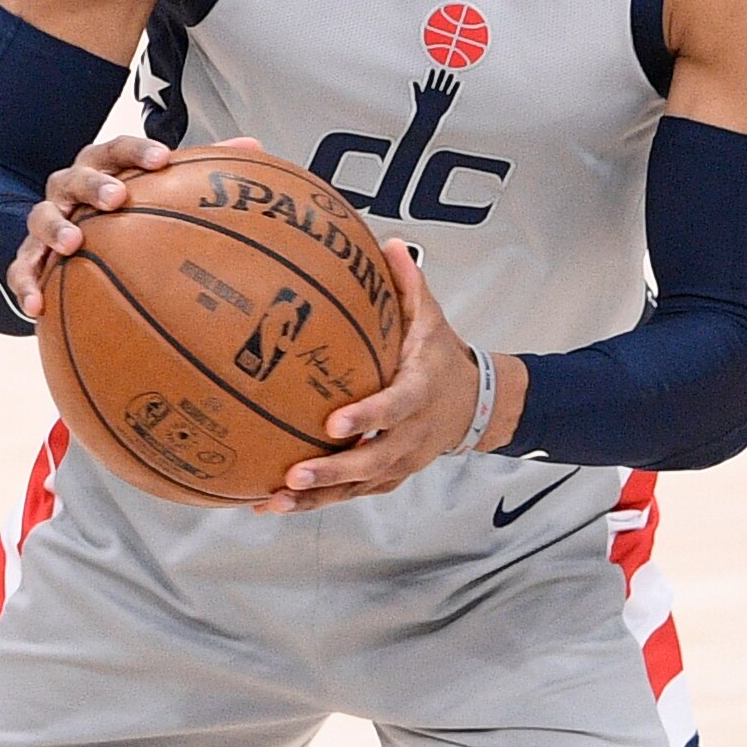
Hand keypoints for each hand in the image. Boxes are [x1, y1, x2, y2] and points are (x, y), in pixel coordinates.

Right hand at [8, 134, 261, 316]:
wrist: (70, 237)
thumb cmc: (126, 209)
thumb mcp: (158, 188)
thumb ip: (199, 171)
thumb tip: (255, 148)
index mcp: (103, 166)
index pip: (118, 149)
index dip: (138, 152)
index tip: (163, 159)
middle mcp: (70, 188)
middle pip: (77, 177)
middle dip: (95, 185)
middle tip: (117, 198)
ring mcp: (47, 221)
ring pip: (41, 217)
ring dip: (55, 229)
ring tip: (73, 245)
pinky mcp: (29, 256)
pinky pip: (21, 269)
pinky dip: (26, 286)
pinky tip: (38, 308)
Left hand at [255, 237, 478, 513]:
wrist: (473, 403)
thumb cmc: (439, 355)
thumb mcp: (431, 317)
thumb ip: (409, 284)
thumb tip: (390, 243)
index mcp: (419, 392)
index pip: (394, 407)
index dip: (368, 417)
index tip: (334, 423)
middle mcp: (412, 434)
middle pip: (373, 460)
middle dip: (333, 472)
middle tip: (293, 475)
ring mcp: (401, 461)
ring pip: (358, 486)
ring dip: (317, 497)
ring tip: (273, 500)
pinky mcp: (388, 477)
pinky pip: (351, 494)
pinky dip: (316, 503)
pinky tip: (272, 503)